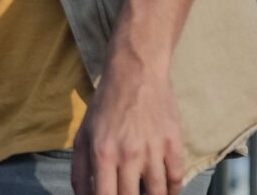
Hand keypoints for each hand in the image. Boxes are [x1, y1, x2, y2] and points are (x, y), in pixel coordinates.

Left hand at [71, 66, 185, 194]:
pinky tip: (166, 192)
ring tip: (146, 194)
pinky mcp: (174, 144)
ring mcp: (153, 150)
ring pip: (158, 194)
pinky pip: (176, 179)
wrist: (135, 73)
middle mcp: (128, 155)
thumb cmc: (106, 104)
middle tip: (129, 193)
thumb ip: (80, 170)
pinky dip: (172, 191)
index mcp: (102, 153)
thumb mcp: (83, 133)